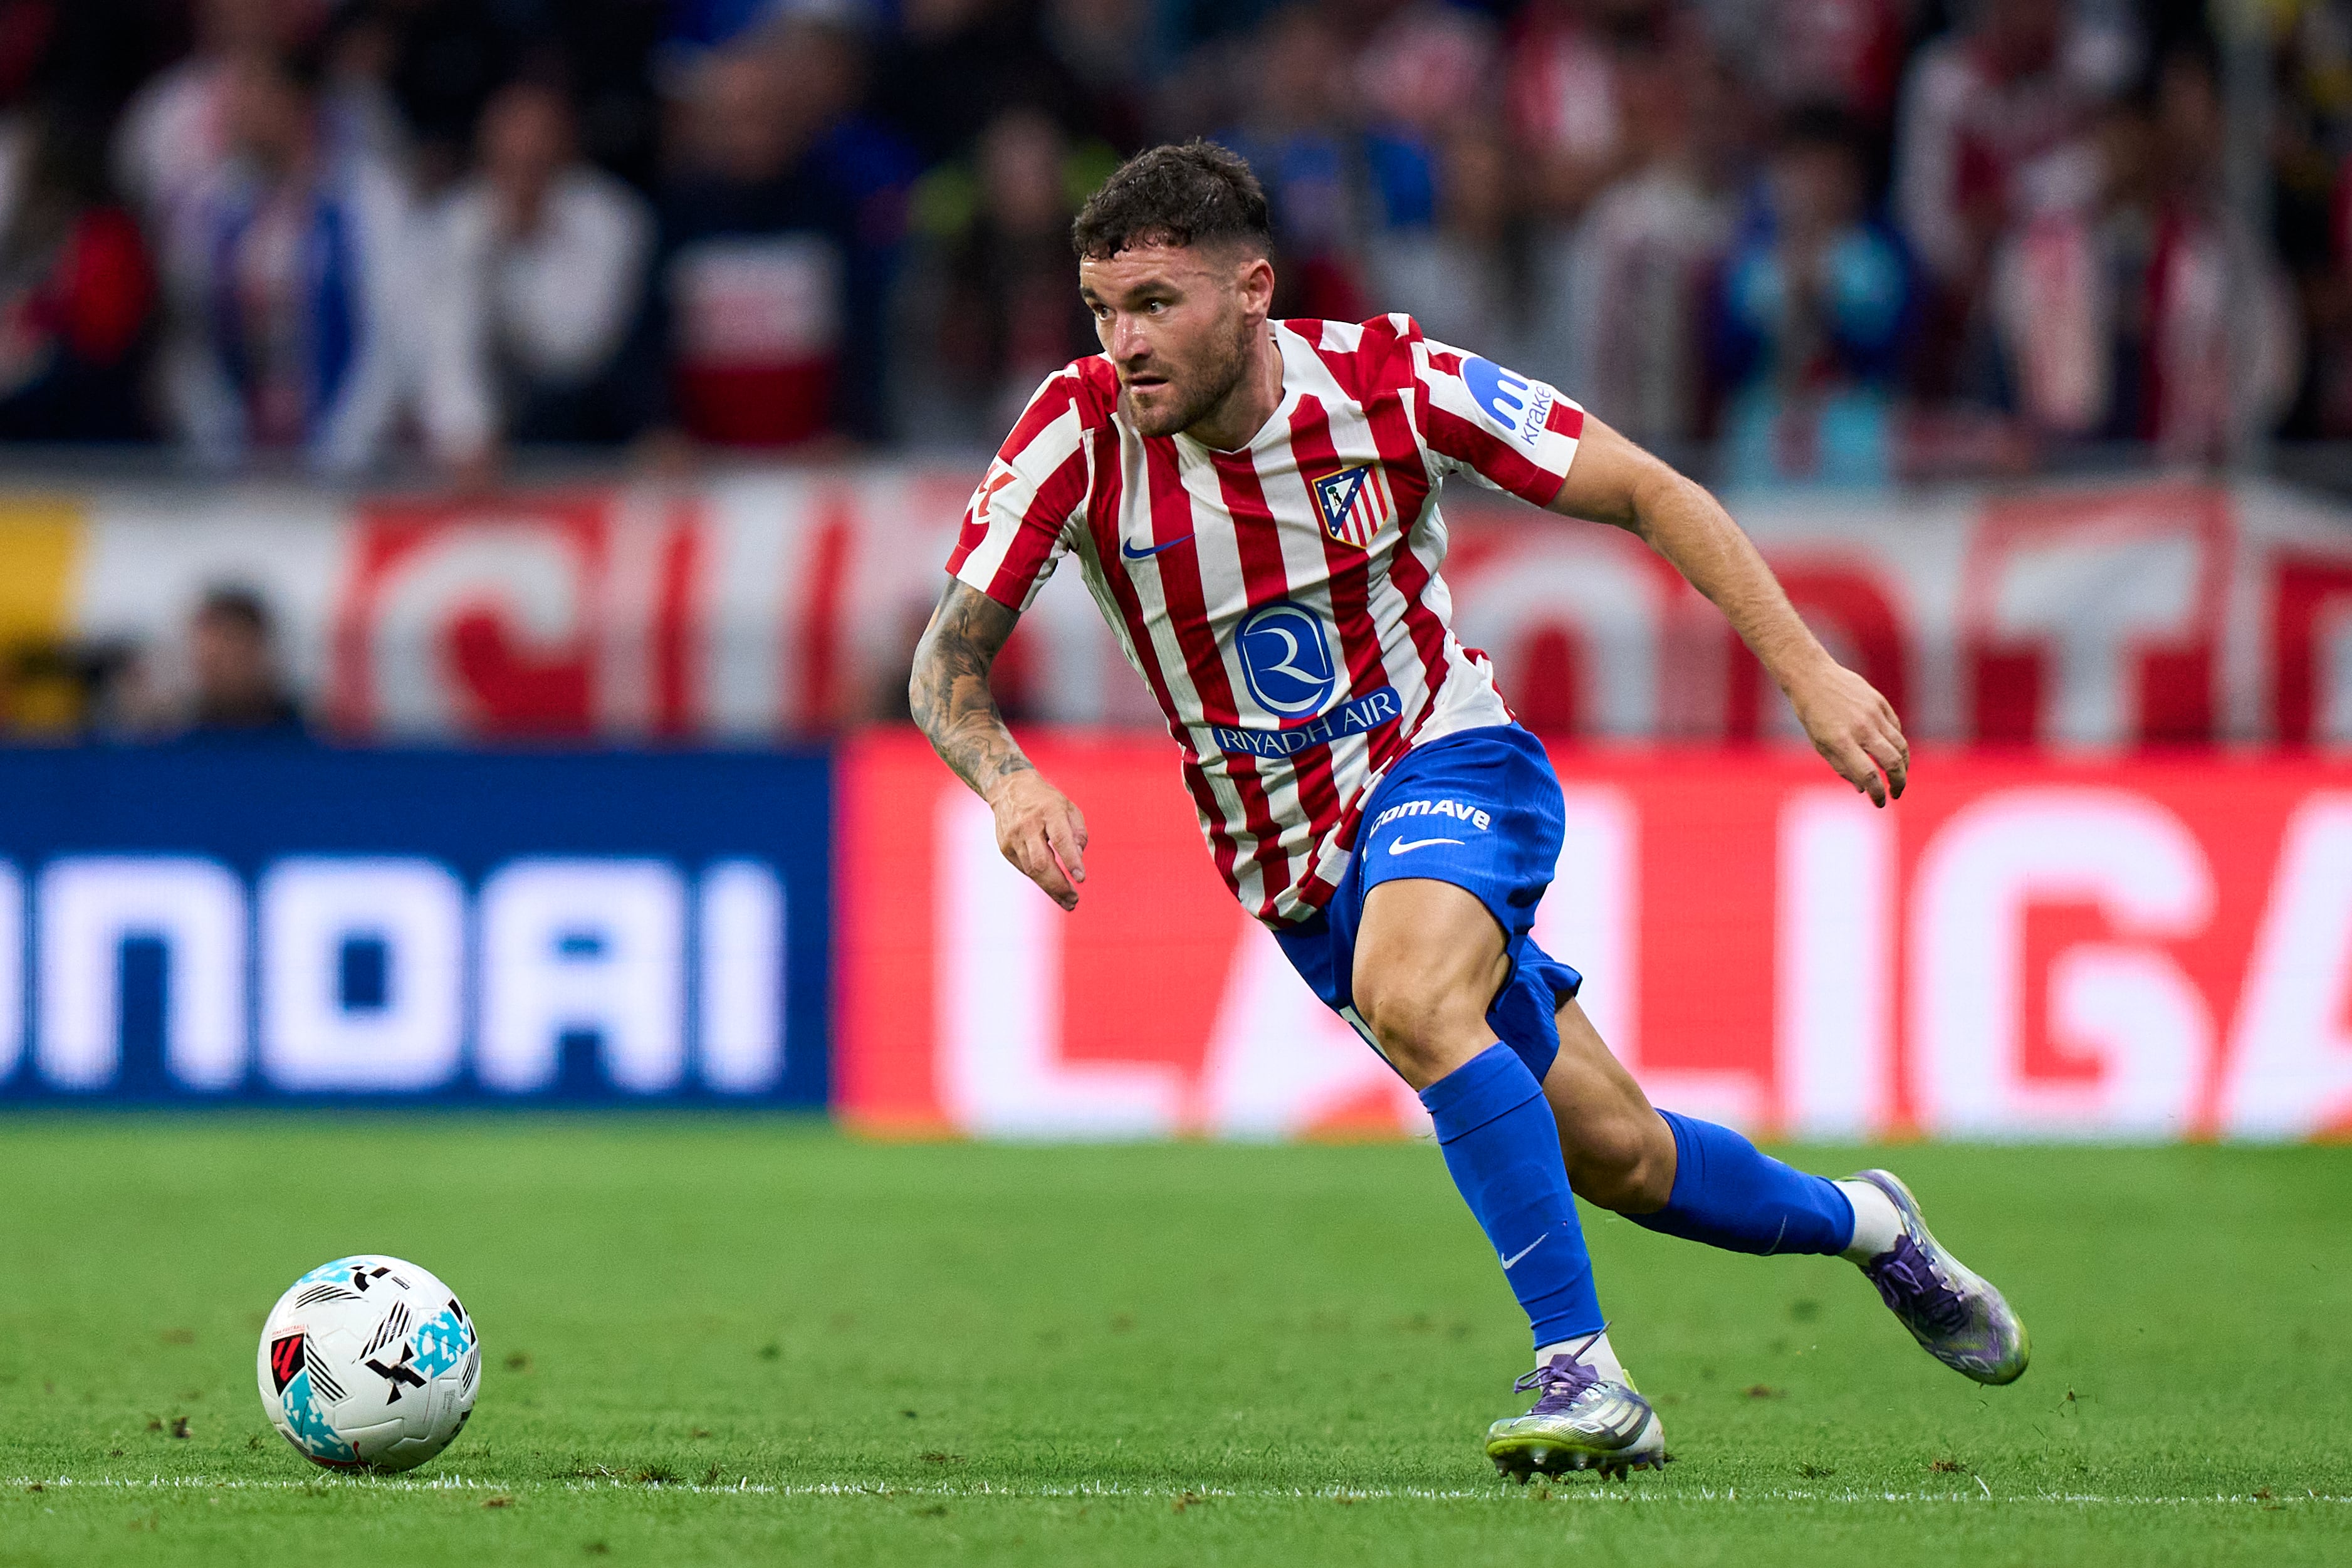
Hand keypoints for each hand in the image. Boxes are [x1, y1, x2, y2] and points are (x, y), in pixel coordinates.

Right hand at [988, 770, 1088, 909]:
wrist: (1009, 788)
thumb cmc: (1045, 801)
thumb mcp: (1068, 808)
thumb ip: (1078, 833)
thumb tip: (1077, 861)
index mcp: (1048, 811)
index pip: (1060, 839)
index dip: (1071, 860)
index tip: (1081, 878)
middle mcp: (1028, 825)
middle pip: (1042, 862)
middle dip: (1059, 885)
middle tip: (1074, 900)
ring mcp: (1013, 837)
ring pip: (1032, 870)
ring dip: (1051, 889)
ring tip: (1068, 902)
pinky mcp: (1005, 847)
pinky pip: (1025, 869)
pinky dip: (1040, 880)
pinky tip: (1053, 888)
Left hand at [1788, 661, 1908, 806]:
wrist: (1813, 678)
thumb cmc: (1813, 715)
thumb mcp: (1820, 745)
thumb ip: (1842, 767)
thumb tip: (1863, 789)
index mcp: (1841, 741)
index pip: (1868, 774)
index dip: (1878, 793)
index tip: (1880, 803)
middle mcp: (1861, 728)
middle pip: (1892, 762)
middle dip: (1899, 783)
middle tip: (1896, 793)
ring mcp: (1873, 713)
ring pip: (1900, 745)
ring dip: (1903, 766)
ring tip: (1898, 776)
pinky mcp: (1880, 703)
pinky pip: (1896, 729)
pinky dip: (1897, 744)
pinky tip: (1893, 752)